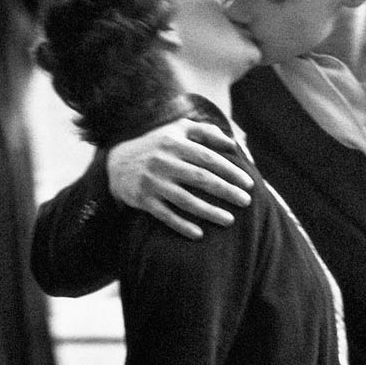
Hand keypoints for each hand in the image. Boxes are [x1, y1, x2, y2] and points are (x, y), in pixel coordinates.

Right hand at [110, 118, 251, 238]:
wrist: (116, 163)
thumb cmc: (157, 145)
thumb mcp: (177, 130)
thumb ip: (205, 132)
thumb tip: (232, 143)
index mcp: (174, 143)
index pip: (208, 158)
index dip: (230, 171)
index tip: (248, 183)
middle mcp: (163, 161)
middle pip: (200, 179)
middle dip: (226, 191)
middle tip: (246, 202)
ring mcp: (152, 182)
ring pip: (185, 200)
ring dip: (209, 211)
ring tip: (230, 220)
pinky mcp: (143, 200)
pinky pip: (165, 215)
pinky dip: (181, 225)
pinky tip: (199, 234)